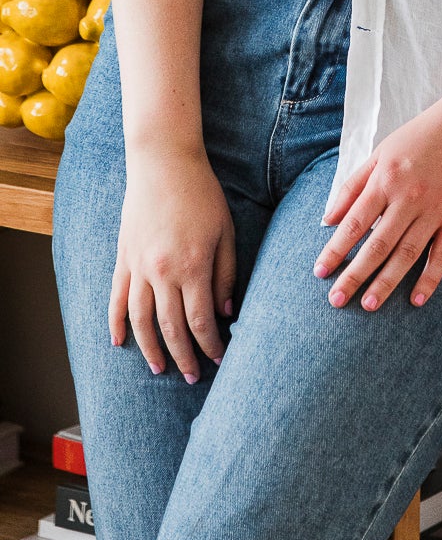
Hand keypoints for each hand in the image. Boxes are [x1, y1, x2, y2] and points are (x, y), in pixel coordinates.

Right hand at [111, 146, 234, 380]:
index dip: (210, 344)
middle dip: (184, 356)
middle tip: (192, 376)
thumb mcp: (226, 230)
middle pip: (171, 328)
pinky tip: (119, 343)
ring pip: (141, 321)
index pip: (201, 320)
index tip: (219, 358)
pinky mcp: (123, 258)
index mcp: (193, 266)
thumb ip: (225, 274)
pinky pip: (116, 299)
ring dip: (150, 350)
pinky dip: (116, 324)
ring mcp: (138, 267)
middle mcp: (162, 273)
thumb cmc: (201, 193)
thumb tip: (225, 312)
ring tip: (160, 369)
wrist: (163, 163)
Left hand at [314, 102, 441, 312]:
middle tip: (336, 300)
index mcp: (386, 179)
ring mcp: (436, 210)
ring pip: (406, 255)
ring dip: (386, 283)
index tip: (319, 272)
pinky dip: (430, 279)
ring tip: (367, 306)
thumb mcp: (381, 152)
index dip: (335, 249)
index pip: (355, 223)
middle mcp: (409, 197)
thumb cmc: (422, 136)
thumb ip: (353, 185)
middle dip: (354, 275)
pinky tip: (416, 300)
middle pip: (377, 245)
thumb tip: (327, 219)